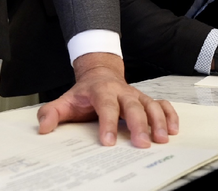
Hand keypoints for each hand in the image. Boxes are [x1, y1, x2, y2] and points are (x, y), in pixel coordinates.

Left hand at [36, 52, 178, 147]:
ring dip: (158, 121)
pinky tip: (173, 130)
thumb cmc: (83, 93)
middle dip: (138, 124)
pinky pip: (162, 104)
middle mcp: (121, 91)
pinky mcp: (146, 99)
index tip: (108, 141)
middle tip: (142, 143)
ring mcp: (136, 95)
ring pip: (151, 104)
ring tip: (162, 138)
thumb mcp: (64, 101)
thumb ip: (51, 113)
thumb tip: (43, 128)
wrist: (99, 74)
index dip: (108, 123)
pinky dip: (170, 115)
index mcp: (101, 90)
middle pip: (133, 106)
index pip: (105, 106)